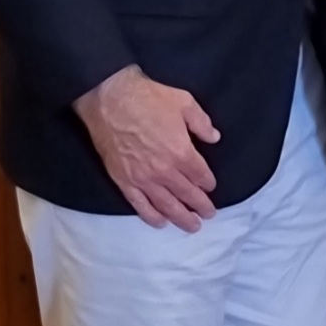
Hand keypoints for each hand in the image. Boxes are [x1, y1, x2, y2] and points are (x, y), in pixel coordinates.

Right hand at [74, 65, 220, 232]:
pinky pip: (140, 206)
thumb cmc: (149, 98)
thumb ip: (202, 123)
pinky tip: (161, 223)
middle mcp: (164, 171)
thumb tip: (214, 138)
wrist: (111, 100)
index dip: (208, 183)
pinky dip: (152, 217)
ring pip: (166, 206)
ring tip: (192, 227)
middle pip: (186, 194)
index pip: (200, 175)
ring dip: (181, 218)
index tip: (211, 187)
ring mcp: (143, 179)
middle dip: (200, 206)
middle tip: (209, 215)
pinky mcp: (124, 182)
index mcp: (181, 151)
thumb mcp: (184, 102)